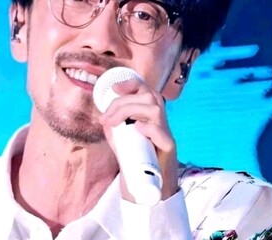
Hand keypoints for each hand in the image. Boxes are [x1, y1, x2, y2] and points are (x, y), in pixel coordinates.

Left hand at [98, 79, 178, 201]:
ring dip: (130, 111)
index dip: (132, 84)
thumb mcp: (120, 139)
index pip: (146, 90)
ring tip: (114, 123)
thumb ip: (113, 126)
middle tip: (107, 117)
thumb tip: (103, 117)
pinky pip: (162, 134)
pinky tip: (138, 128)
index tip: (115, 89)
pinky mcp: (168, 149)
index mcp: (150, 114)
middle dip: (122, 102)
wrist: (148, 186)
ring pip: (155, 109)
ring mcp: (166, 133)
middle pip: (148, 96)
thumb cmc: (135, 158)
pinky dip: (149, 128)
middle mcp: (160, 120)